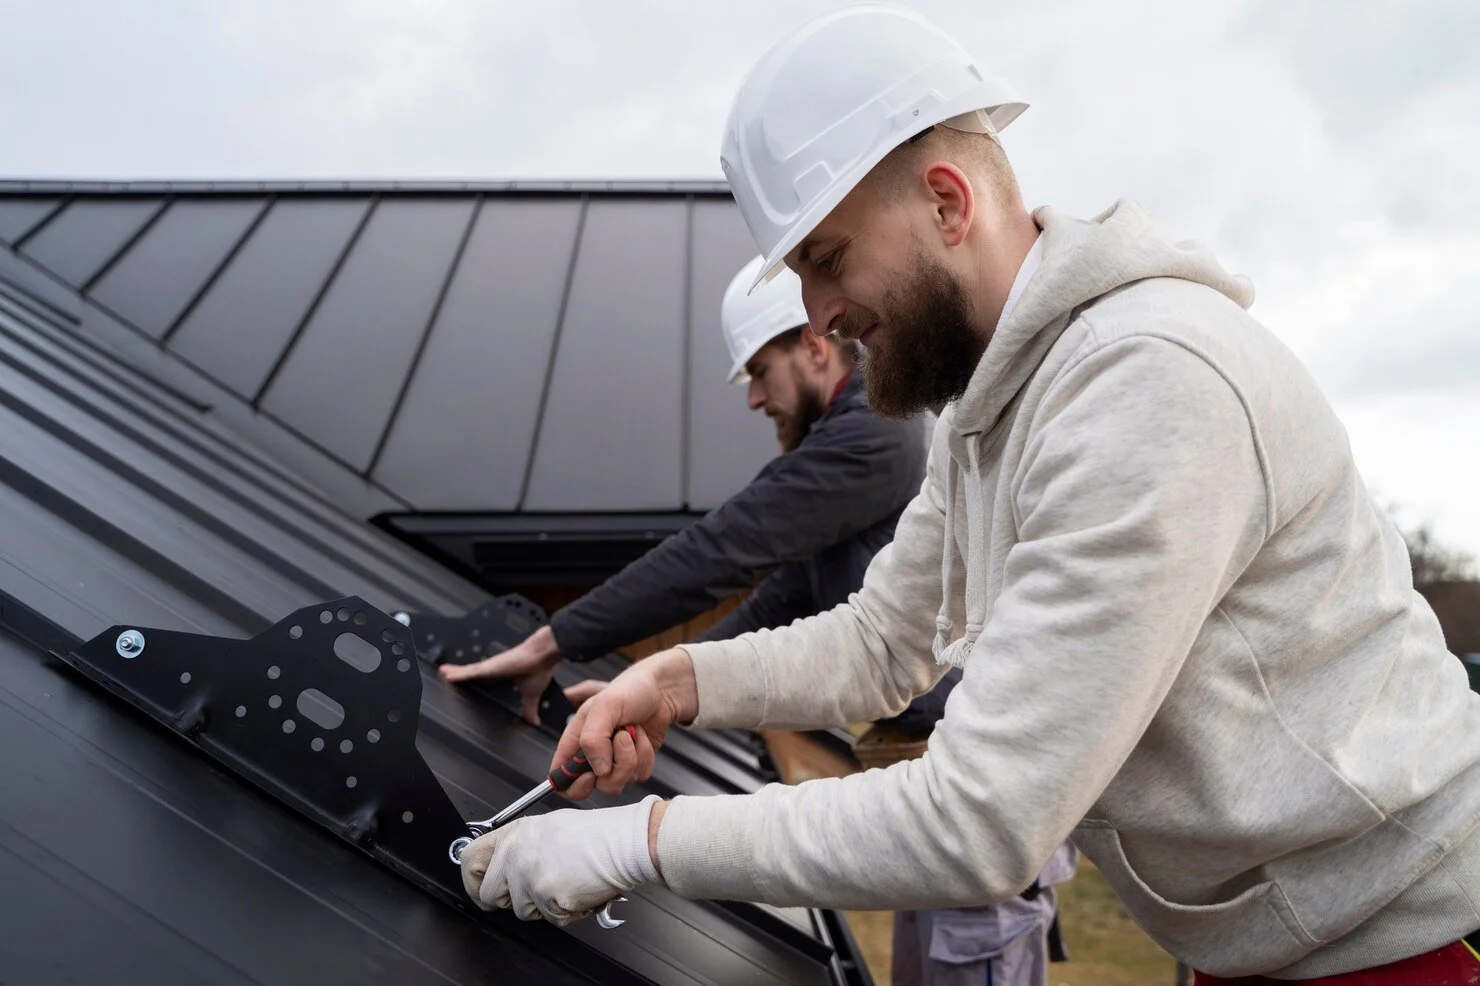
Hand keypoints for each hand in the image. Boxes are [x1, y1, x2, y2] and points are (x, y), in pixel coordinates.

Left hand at [439, 625, 562, 725]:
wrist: (543, 655)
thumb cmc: (539, 668)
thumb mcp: (531, 694)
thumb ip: (529, 708)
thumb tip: (534, 722)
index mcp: (502, 676)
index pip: (484, 682)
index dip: (475, 684)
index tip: (467, 689)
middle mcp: (493, 671)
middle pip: (472, 675)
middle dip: (461, 677)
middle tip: (447, 679)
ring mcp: (489, 668)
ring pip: (467, 672)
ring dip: (455, 673)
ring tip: (442, 673)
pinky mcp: (488, 667)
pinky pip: (469, 671)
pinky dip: (458, 674)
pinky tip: (446, 674)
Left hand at [460, 797, 663, 924]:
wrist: (623, 843)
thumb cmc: (595, 834)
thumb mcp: (548, 827)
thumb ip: (521, 845)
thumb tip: (503, 865)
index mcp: (515, 835)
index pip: (470, 860)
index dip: (472, 879)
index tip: (480, 888)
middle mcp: (517, 855)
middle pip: (490, 894)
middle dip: (510, 899)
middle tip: (534, 891)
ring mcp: (530, 879)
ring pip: (522, 910)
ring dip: (542, 905)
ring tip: (565, 881)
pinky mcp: (548, 900)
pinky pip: (549, 918)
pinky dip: (565, 911)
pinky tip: (576, 889)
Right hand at [553, 648, 698, 799]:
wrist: (661, 691)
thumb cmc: (629, 691)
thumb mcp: (605, 706)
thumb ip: (593, 738)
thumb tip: (598, 770)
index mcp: (575, 741)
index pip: (560, 778)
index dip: (573, 784)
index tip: (591, 774)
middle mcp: (592, 755)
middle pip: (594, 786)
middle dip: (614, 766)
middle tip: (621, 738)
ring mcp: (613, 762)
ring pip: (618, 783)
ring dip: (632, 757)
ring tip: (632, 732)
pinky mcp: (633, 765)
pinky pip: (638, 777)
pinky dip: (645, 757)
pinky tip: (643, 738)